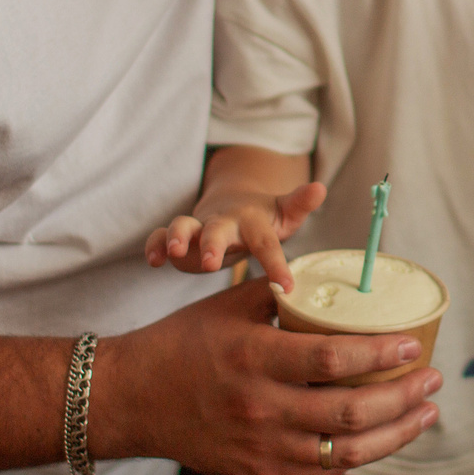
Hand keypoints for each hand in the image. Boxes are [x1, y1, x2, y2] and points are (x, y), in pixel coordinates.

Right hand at [90, 278, 441, 474]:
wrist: (132, 398)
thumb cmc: (184, 342)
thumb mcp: (230, 305)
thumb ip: (284, 294)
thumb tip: (336, 281)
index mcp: (254, 358)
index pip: (333, 360)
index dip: (380, 355)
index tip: (413, 345)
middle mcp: (260, 407)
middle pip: (350, 412)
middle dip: (403, 397)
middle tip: (433, 379)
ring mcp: (260, 446)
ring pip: (345, 451)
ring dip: (395, 433)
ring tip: (425, 412)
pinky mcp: (258, 470)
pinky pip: (323, 470)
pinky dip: (359, 455)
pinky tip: (383, 437)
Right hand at [146, 181, 325, 289]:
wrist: (233, 204)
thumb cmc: (264, 220)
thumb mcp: (285, 214)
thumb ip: (300, 204)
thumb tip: (320, 187)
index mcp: (253, 222)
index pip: (266, 245)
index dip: (276, 265)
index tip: (286, 287)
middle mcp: (224, 221)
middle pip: (217, 229)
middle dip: (214, 244)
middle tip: (213, 263)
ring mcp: (199, 226)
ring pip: (184, 226)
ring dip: (178, 237)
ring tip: (174, 253)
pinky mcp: (179, 236)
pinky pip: (160, 236)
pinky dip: (154, 244)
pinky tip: (153, 260)